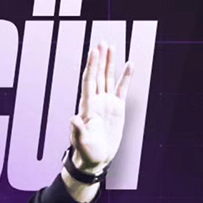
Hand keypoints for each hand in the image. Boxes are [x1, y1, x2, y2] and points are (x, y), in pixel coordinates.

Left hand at [69, 40, 133, 173]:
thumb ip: (78, 130)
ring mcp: (106, 103)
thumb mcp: (81, 143)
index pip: (89, 82)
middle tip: (101, 42)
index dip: (91, 66)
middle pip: (98, 76)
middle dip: (99, 59)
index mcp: (87, 107)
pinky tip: (129, 64)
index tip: (93, 52)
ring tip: (111, 47)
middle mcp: (96, 101)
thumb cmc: (86, 152)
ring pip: (108, 78)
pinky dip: (126, 77)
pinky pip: (122, 89)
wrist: (95, 159)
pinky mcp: (117, 108)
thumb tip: (73, 118)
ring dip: (110, 63)